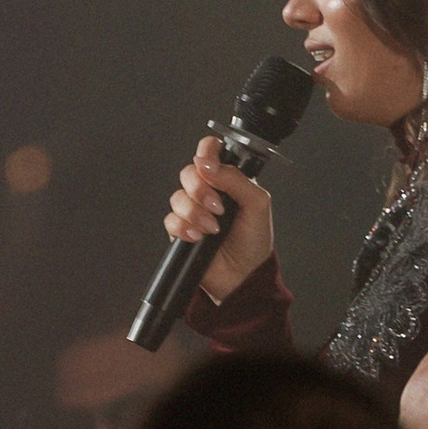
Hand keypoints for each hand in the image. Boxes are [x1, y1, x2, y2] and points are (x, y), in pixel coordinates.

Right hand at [162, 134, 274, 302]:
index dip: (205, 153)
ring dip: (195, 213)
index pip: (210, 152)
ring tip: (212, 228)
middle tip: (217, 207)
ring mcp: (193, 211)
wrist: (242, 277)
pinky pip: (170, 220)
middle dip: (200, 190)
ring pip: (177, 197)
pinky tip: (198, 237)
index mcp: (227, 180)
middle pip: (188, 173)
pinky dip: (184, 228)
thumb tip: (208, 164)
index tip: (208, 165)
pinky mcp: (180, 230)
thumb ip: (235, 179)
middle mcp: (208, 192)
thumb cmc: (254, 241)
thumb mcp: (257, 203)